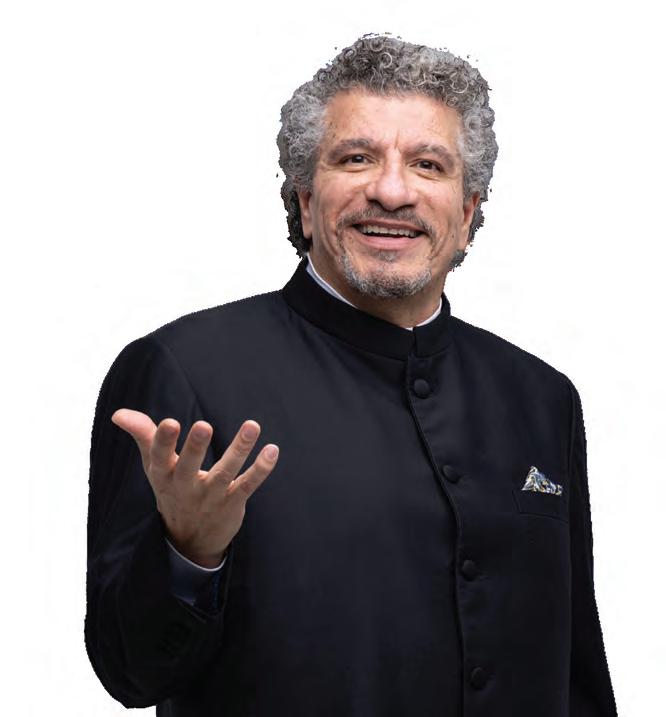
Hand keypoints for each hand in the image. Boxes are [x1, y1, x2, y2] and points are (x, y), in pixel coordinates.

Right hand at [111, 409, 278, 567]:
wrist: (189, 539)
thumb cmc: (171, 488)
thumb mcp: (154, 466)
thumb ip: (143, 435)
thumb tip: (118, 414)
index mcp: (163, 475)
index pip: (159, 457)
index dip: (163, 440)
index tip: (170, 422)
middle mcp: (185, 486)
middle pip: (188, 466)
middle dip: (195, 447)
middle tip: (204, 425)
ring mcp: (210, 496)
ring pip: (225, 472)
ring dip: (239, 449)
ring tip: (252, 425)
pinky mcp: (232, 503)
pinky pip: (248, 485)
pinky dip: (261, 469)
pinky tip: (272, 449)